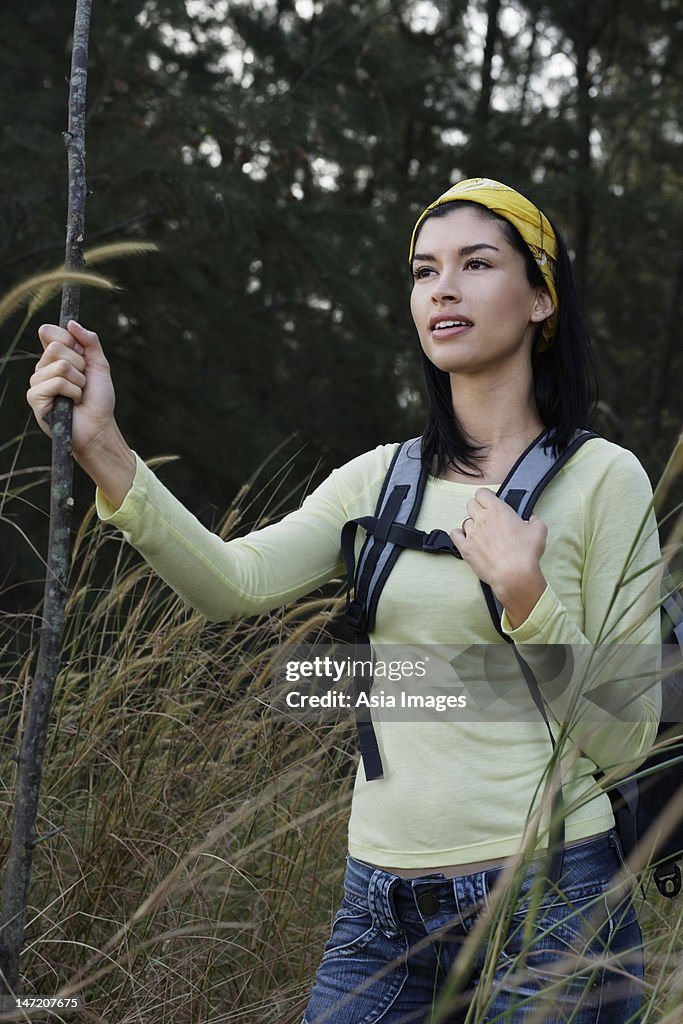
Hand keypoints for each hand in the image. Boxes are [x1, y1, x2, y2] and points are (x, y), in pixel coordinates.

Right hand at [28, 320, 134, 508]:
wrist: (99, 427)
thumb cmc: (98, 399)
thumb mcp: (99, 365)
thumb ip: (90, 341)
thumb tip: (71, 323)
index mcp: (54, 358)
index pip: (49, 332)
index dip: (68, 339)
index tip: (82, 355)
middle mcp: (42, 368)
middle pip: (55, 347)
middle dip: (79, 364)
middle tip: (83, 382)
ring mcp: (36, 383)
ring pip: (60, 365)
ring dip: (78, 381)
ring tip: (78, 394)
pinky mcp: (35, 398)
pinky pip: (57, 382)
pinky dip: (73, 392)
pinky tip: (71, 403)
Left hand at [450, 488, 547, 626]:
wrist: (514, 574)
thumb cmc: (526, 553)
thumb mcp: (539, 530)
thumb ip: (534, 520)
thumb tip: (532, 519)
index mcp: (498, 510)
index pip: (482, 493)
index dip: (486, 497)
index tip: (491, 502)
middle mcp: (482, 518)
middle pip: (471, 504)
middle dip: (478, 508)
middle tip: (486, 516)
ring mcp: (471, 533)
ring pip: (465, 520)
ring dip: (472, 524)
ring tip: (481, 532)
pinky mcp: (465, 548)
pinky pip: (455, 534)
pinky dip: (459, 535)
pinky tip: (466, 539)